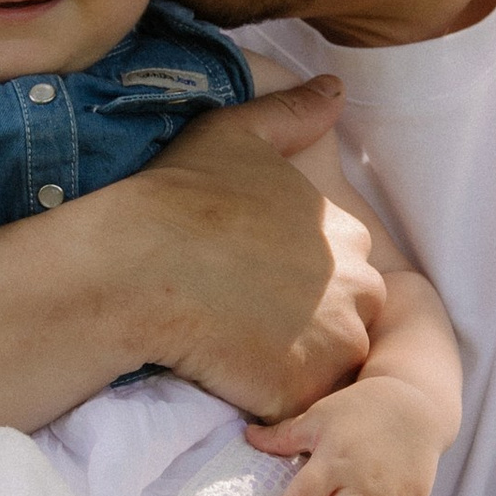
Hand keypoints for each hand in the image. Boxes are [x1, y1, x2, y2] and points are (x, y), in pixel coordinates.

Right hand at [127, 83, 384, 416]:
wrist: (135, 266)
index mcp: (348, 237)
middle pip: (345, 325)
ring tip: (235, 352)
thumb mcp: (238, 135)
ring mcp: (335, 345)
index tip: (250, 286)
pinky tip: (228, 376)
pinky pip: (296, 407)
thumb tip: (334, 88)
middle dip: (304, 332)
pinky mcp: (302, 391)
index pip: (344, 276)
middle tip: (241, 324)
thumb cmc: (180, 197)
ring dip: (291, 368)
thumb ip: (293, 114)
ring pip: (326, 370)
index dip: (295, 287)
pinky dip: (268, 402)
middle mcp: (360, 290)